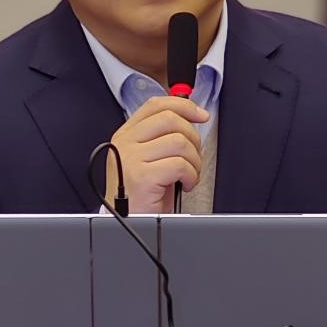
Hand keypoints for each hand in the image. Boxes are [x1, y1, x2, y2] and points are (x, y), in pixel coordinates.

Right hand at [106, 95, 209, 213]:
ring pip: (179, 142)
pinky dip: (190, 175)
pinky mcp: (142, 176)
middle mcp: (125, 143)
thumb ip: (163, 136)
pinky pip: (180, 164)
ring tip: (188, 175)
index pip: (156, 105)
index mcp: (126, 135)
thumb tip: (192, 117)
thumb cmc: (144, 195)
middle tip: (193, 157)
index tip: (201, 115)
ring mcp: (131, 159)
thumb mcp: (150, 158)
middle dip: (193, 138)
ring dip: (194, 161)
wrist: (132, 222)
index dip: (183, 105)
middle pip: (171, 120)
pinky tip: (184, 184)